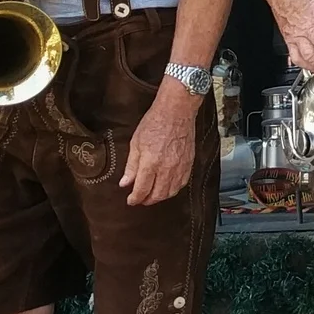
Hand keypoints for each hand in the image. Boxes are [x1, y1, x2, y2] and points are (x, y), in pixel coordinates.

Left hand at [121, 89, 200, 205]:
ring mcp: (180, 167)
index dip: (135, 199)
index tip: (130, 200)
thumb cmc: (155, 123)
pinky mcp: (189, 163)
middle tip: (140, 199)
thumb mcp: (136, 143)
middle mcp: (166, 168)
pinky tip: (167, 187)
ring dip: (160, 197)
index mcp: (150, 163)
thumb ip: (131, 166)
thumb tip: (125, 183)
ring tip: (152, 195)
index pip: (142, 190)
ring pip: (170, 192)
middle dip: (147, 200)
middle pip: (157, 195)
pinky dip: (173, 190)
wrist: (177, 112)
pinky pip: (182, 184)